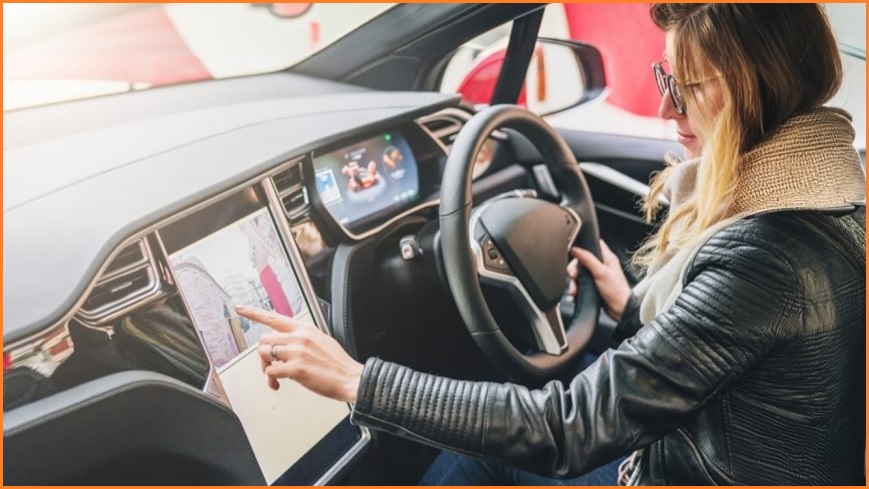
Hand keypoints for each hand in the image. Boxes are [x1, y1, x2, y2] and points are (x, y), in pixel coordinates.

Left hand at [234, 305, 362, 402]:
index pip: (274, 317)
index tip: (240, 308)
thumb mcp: (322, 340)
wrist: (350, 378)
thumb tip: (288, 341)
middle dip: (263, 355)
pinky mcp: (296, 369)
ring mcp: (297, 352)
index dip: (254, 313)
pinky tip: (278, 384)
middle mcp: (299, 337)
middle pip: (264, 340)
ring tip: (276, 376)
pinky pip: (270, 372)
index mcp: (305, 329)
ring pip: (264, 355)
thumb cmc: (338, 364)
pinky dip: (270, 380)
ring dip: (265, 368)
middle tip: (270, 365)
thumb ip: (303, 338)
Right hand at [567, 240, 631, 320]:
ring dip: (575, 281)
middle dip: (575, 268)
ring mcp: (597, 276)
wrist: (620, 310)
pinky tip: (575, 293)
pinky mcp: (594, 286)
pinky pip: (581, 283)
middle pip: (582, 260)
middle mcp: (602, 265)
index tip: (574, 251)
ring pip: (580, 273)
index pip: (594, 244)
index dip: (584, 245)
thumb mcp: (601, 273)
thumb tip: (576, 249)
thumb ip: (588, 259)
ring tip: (574, 290)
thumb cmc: (616, 291)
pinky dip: (577, 288)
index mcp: (607, 258)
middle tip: (574, 275)